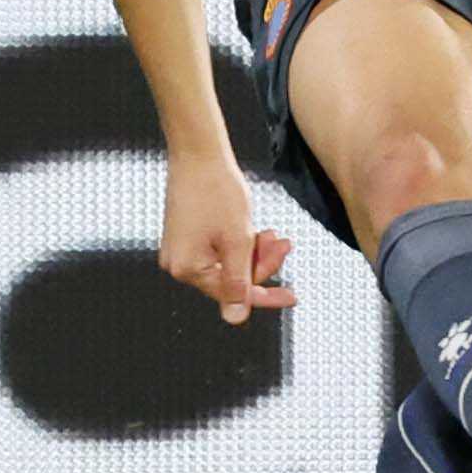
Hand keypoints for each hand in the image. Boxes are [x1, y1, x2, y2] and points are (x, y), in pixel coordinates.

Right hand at [157, 147, 293, 323]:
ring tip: (273, 233)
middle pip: (231, 278)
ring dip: (253, 250)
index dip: (266, 295)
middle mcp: (179, 265)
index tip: (293, 296)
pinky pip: (218, 250)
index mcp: (188, 269)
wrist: (198, 153)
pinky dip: (239, 242)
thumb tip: (236, 319)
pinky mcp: (185, 237)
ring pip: (228, 263)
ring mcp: (181, 250)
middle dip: (260, 262)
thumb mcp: (237, 240)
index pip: (234, 294)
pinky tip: (255, 229)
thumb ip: (239, 282)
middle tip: (284, 242)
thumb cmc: (217, 190)